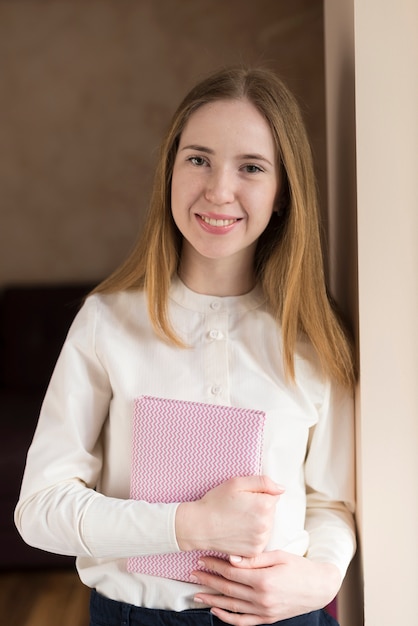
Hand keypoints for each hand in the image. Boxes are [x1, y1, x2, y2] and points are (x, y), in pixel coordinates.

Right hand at [175, 476, 283, 556]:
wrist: (199, 526)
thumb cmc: (216, 502)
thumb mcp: (237, 482)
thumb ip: (263, 482)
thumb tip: (281, 489)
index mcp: (265, 505)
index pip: (273, 496)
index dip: (258, 495)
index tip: (244, 498)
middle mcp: (266, 524)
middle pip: (271, 512)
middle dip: (259, 509)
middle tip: (239, 509)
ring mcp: (261, 540)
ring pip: (266, 526)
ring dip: (257, 523)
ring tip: (238, 521)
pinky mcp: (254, 552)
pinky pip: (260, 540)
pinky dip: (252, 536)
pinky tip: (238, 532)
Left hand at [191, 550, 341, 625]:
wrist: (319, 587)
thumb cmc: (299, 567)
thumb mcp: (279, 555)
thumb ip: (254, 558)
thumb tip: (231, 557)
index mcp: (264, 580)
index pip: (232, 572)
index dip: (215, 565)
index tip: (202, 559)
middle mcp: (262, 598)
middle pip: (228, 588)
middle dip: (208, 580)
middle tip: (192, 574)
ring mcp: (264, 611)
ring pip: (232, 606)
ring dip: (212, 599)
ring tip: (196, 593)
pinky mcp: (267, 619)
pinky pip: (243, 621)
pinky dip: (227, 617)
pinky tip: (215, 610)